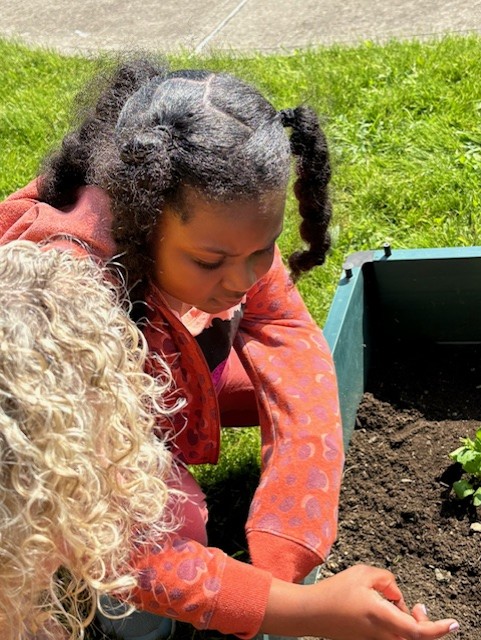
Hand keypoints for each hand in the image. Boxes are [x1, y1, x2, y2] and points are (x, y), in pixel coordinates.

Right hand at [262, 564, 458, 638]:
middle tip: (419, 606)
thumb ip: (386, 579)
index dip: (438, 629)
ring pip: (403, 636)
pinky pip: (391, 636)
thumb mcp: (362, 574)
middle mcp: (381, 635)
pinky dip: (397, 625)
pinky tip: (385, 608)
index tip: (452, 623)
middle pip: (414, 637)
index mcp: (381, 617)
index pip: (419, 632)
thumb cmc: (334, 592)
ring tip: (399, 604)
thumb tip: (396, 593)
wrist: (311, 614)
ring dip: (409, 622)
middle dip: (424, 622)